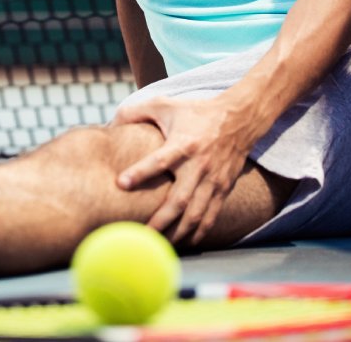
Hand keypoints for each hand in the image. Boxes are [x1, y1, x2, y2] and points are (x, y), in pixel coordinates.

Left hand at [112, 95, 253, 245]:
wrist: (239, 118)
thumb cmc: (196, 112)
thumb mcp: (166, 104)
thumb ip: (136, 111)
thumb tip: (111, 122)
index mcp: (183, 144)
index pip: (160, 160)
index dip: (140, 172)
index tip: (121, 183)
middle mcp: (199, 165)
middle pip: (179, 199)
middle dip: (160, 220)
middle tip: (141, 236)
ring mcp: (213, 180)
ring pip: (196, 214)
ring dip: (178, 232)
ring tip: (160, 246)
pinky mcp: (223, 188)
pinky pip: (211, 215)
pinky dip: (199, 232)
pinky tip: (186, 242)